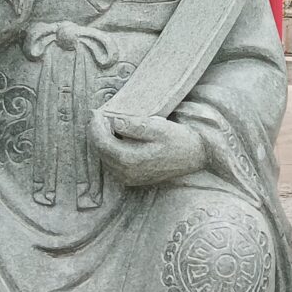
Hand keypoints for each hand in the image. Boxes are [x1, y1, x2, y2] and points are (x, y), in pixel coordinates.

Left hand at [89, 114, 206, 186]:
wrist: (196, 156)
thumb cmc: (179, 140)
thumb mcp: (159, 128)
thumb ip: (135, 126)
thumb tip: (115, 122)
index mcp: (130, 160)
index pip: (102, 143)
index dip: (95, 127)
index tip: (95, 112)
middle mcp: (126, 173)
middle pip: (101, 152)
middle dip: (96, 133)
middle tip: (98, 116)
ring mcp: (130, 178)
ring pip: (105, 159)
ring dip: (102, 142)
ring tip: (105, 125)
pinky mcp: (134, 179)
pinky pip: (114, 165)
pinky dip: (110, 151)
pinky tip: (116, 139)